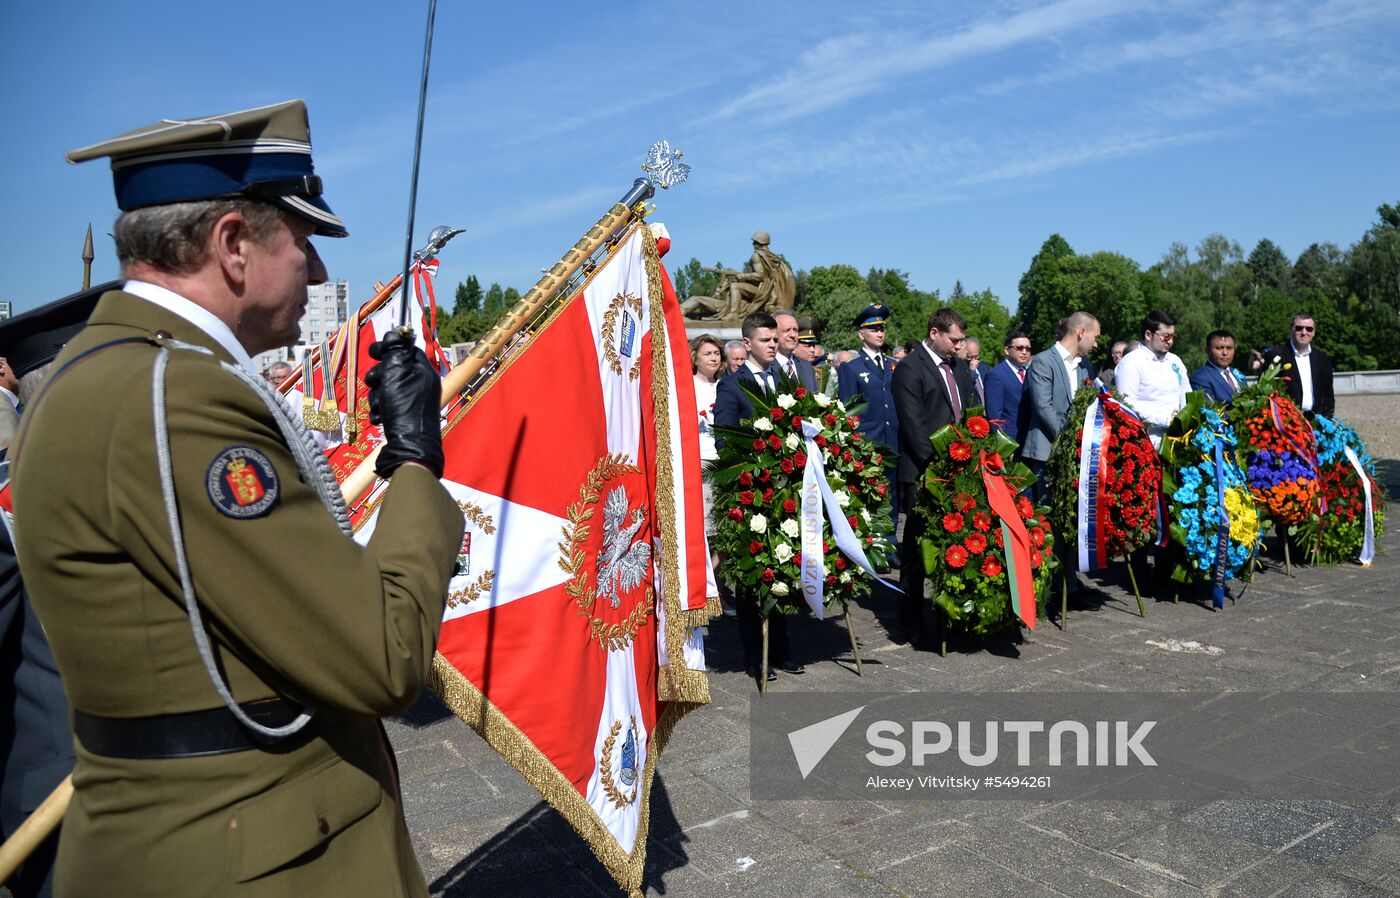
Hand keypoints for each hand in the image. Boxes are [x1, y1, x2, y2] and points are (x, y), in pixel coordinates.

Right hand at [365, 329, 443, 478]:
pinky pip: (386, 406)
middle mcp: (420, 384)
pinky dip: (381, 410)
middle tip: (377, 384)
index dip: (387, 348)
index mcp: (423, 371)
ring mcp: (413, 401)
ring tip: (382, 406)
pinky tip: (382, 418)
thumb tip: (398, 330)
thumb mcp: (398, 373)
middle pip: (392, 369)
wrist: (409, 447)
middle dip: (379, 376)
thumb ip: (396, 351)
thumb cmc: (405, 407)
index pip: (404, 349)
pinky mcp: (404, 416)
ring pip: (386, 388)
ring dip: (378, 396)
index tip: (373, 351)